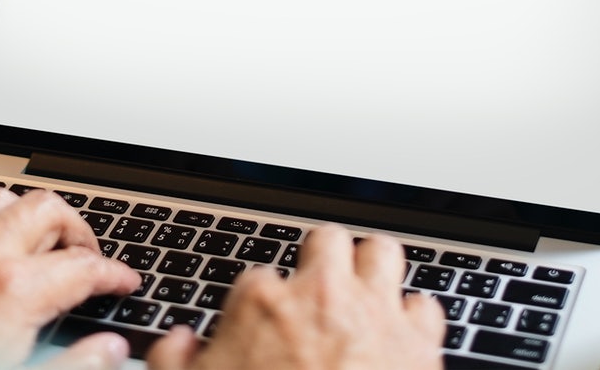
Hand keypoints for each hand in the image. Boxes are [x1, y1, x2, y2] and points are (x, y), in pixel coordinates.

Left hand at [0, 187, 140, 368]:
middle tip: (88, 258)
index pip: (85, 266)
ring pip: (5, 198)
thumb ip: (72, 366)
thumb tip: (110, 351)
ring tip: (41, 244)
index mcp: (15, 290)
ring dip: (30, 215)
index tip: (125, 282)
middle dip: (79, 229)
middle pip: (50, 210)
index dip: (115, 274)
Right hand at [148, 227, 443, 369]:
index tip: (264, 327)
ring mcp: (374, 314)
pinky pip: (425, 307)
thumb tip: (179, 343)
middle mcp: (320, 296)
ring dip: (374, 271)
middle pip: (327, 241)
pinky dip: (414, 319)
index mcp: (262, 303)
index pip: (258, 277)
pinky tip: (402, 337)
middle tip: (320, 290)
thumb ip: (174, 360)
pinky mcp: (418, 344)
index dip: (261, 304)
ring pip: (382, 253)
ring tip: (366, 293)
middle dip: (323, 260)